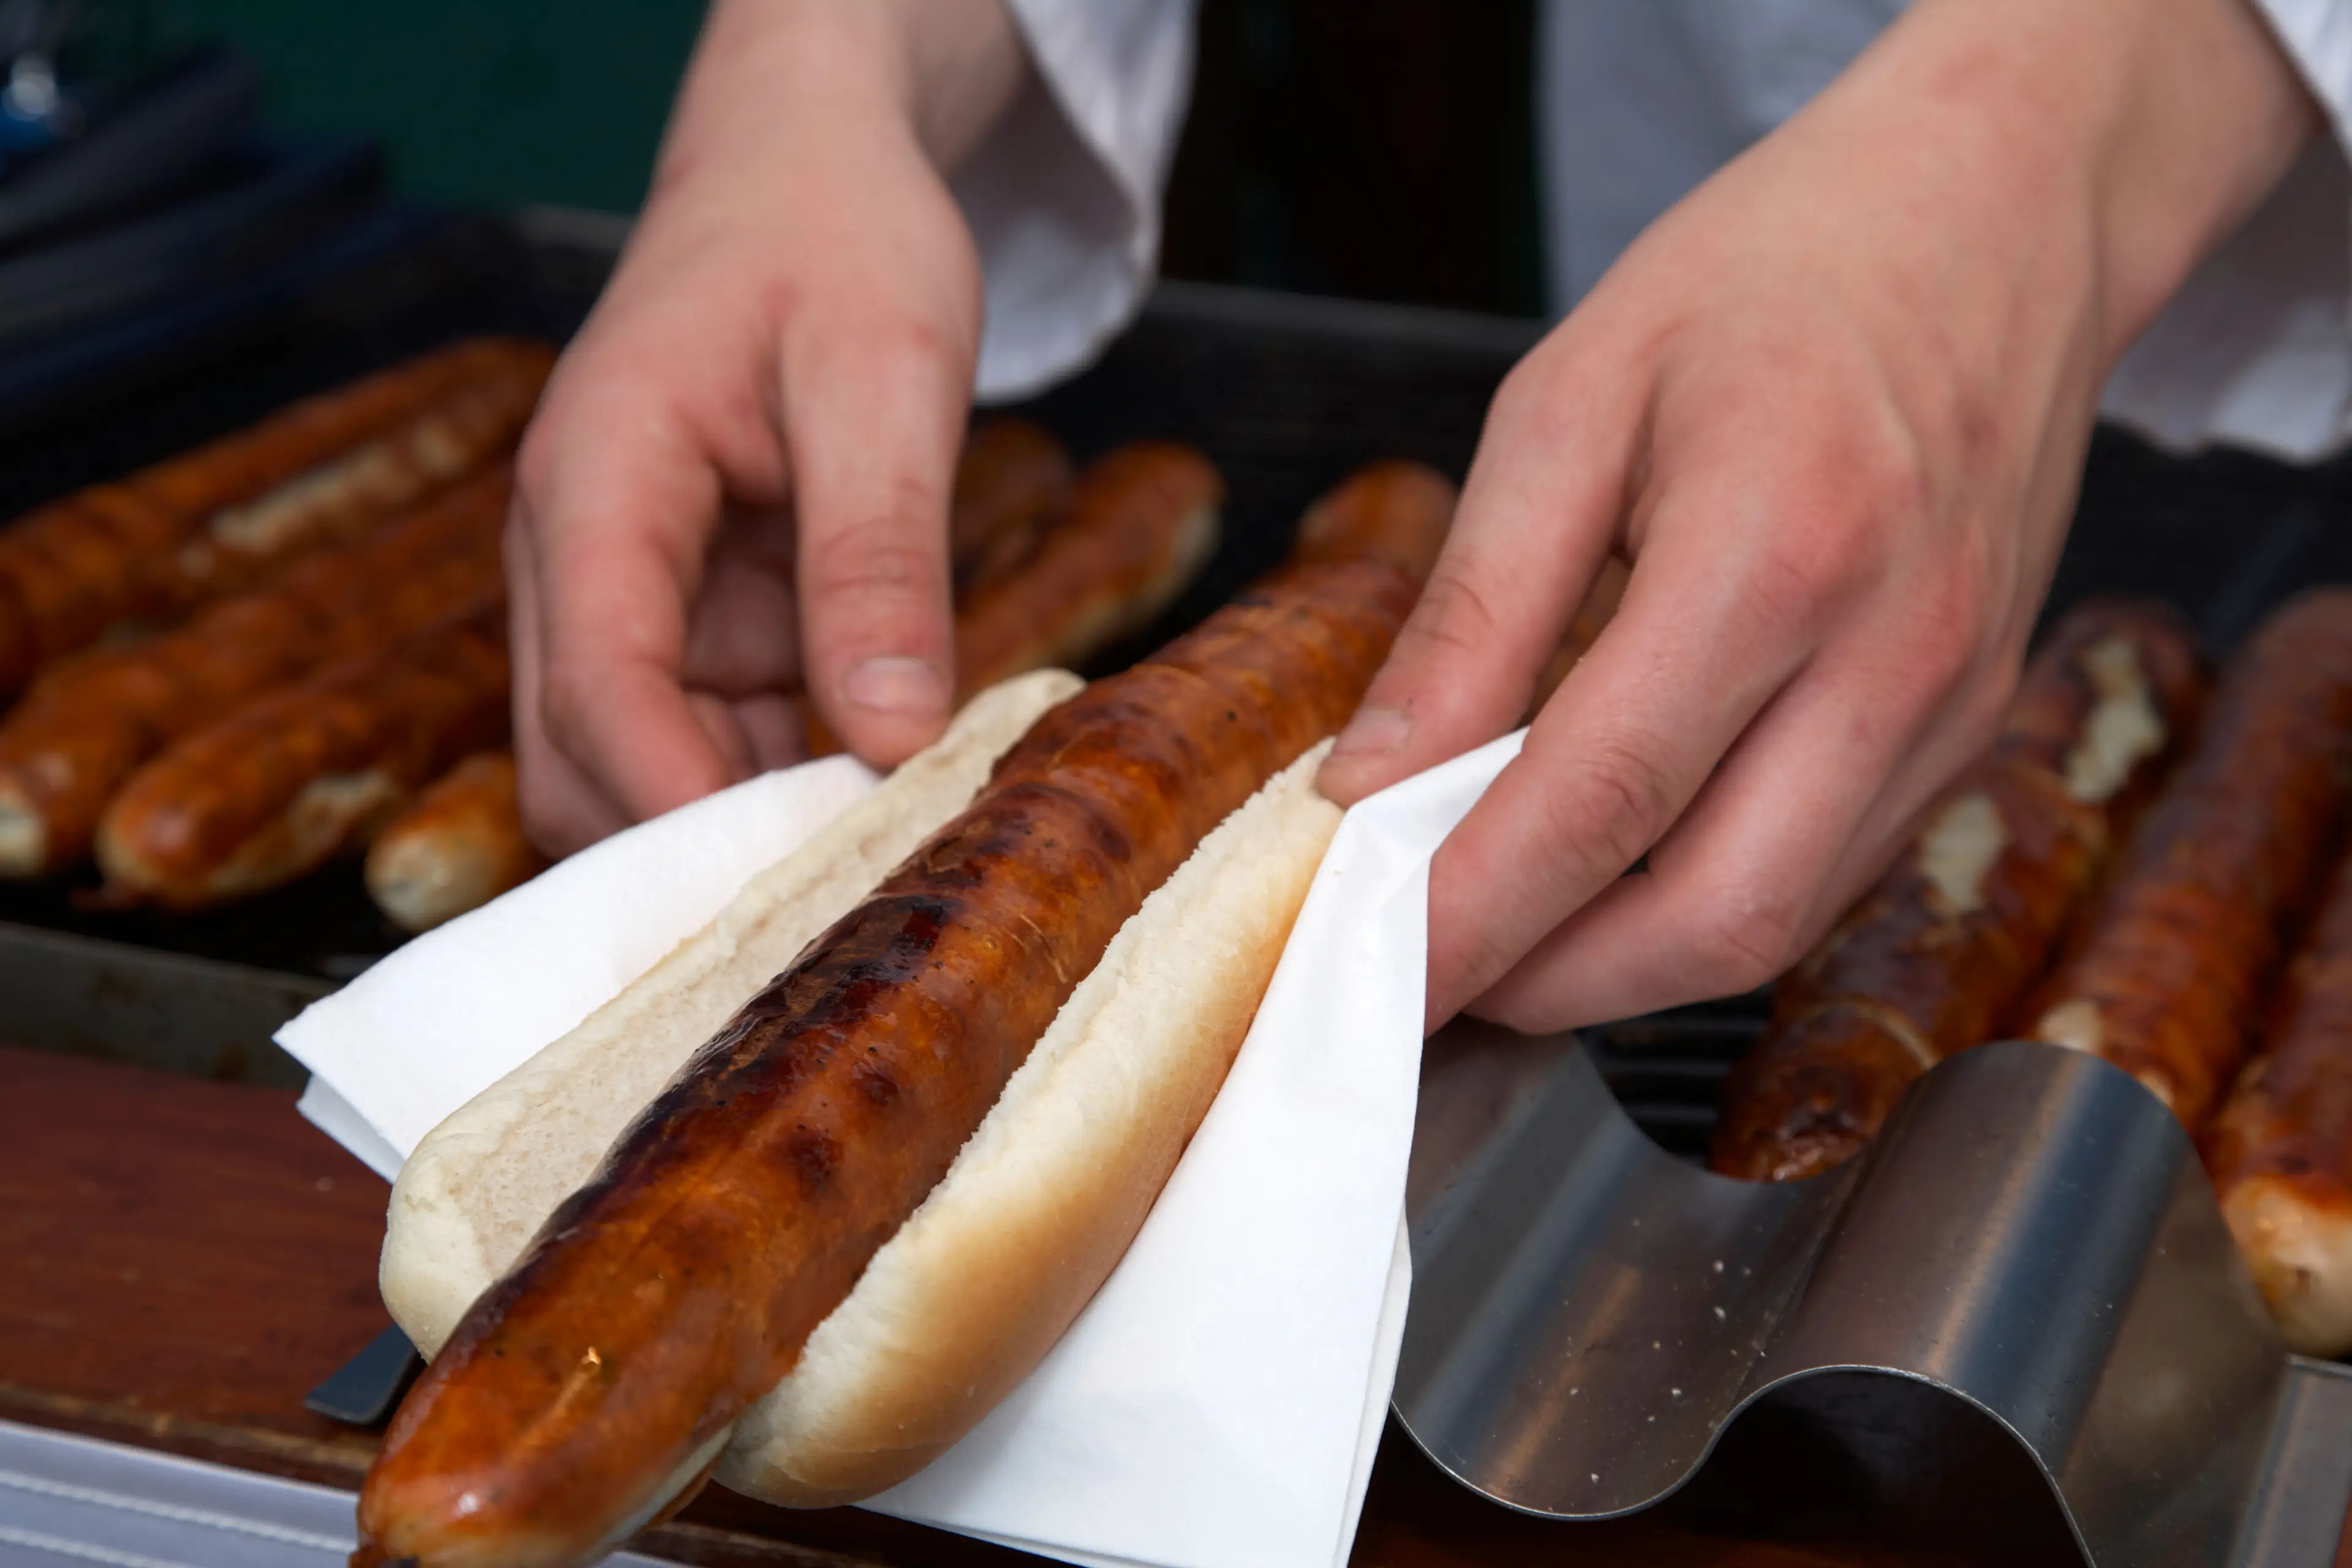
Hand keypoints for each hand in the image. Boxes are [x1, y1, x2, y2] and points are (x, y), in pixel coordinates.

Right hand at [508, 0, 1023, 854]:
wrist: (805, 176)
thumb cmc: (835, 242)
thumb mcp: (885, 378)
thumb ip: (880, 553)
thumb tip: (891, 734)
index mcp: (597, 483)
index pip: (596, 680)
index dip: (673, 801)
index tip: (779, 884)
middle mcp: (582, 556)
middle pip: (582, 759)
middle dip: (688, 845)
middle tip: (838, 903)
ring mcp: (634, 598)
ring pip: (642, 769)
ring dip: (740, 829)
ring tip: (874, 868)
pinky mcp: (694, 619)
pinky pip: (715, 738)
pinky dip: (781, 785)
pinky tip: (878, 806)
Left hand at [1318, 0, 2316, 1032]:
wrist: (1996, 210)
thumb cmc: (1776, 274)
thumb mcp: (1570, 401)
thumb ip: (1474, 608)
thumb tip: (1372, 781)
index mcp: (1776, 550)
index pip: (1597, 805)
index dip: (1470, 920)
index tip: (1366, 977)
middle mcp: (1891, 654)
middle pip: (1709, 921)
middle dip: (1548, 986)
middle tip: (1428, 970)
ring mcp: (1953, 704)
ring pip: (1776, 925)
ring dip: (1622, 965)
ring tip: (1503, 925)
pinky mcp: (1974, 723)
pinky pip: (1826, 872)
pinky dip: (1704, 901)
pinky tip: (1618, 864)